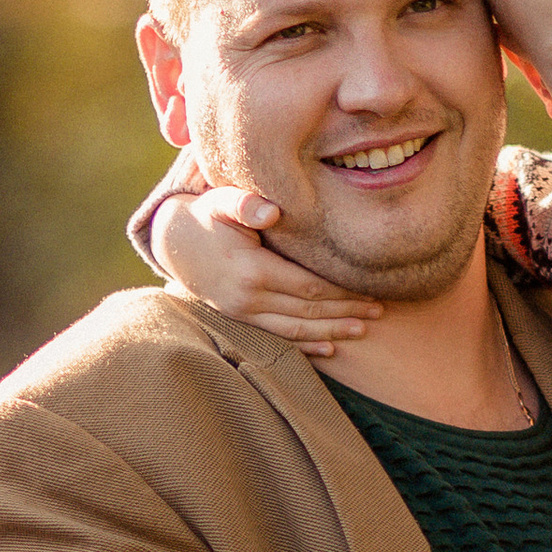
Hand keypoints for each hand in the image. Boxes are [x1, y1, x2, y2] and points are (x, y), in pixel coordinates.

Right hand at [154, 183, 380, 352]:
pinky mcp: (238, 321)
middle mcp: (247, 299)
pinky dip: (304, 347)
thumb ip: (245, 203)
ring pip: (294, 330)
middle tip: (379, 311)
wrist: (172, 242)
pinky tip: (329, 350)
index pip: (307, 286)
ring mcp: (241, 314)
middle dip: (345, 312)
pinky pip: (276, 339)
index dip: (341, 291)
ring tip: (363, 330)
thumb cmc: (205, 216)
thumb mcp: (221, 201)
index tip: (369, 289)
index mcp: (251, 270)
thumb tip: (271, 210)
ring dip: (330, 332)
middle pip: (307, 310)